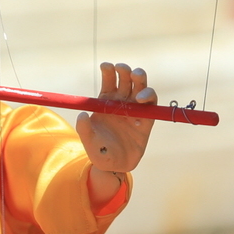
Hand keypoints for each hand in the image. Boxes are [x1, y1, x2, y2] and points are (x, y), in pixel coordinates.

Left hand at [75, 61, 155, 177]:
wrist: (115, 167)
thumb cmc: (99, 152)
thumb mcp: (88, 142)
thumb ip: (84, 129)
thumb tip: (82, 114)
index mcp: (106, 102)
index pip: (109, 81)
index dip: (108, 71)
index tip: (106, 66)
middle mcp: (122, 102)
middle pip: (126, 79)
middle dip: (125, 70)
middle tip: (121, 68)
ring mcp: (136, 110)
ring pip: (141, 87)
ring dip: (139, 77)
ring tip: (135, 75)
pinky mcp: (147, 119)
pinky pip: (151, 103)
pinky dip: (148, 96)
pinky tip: (140, 99)